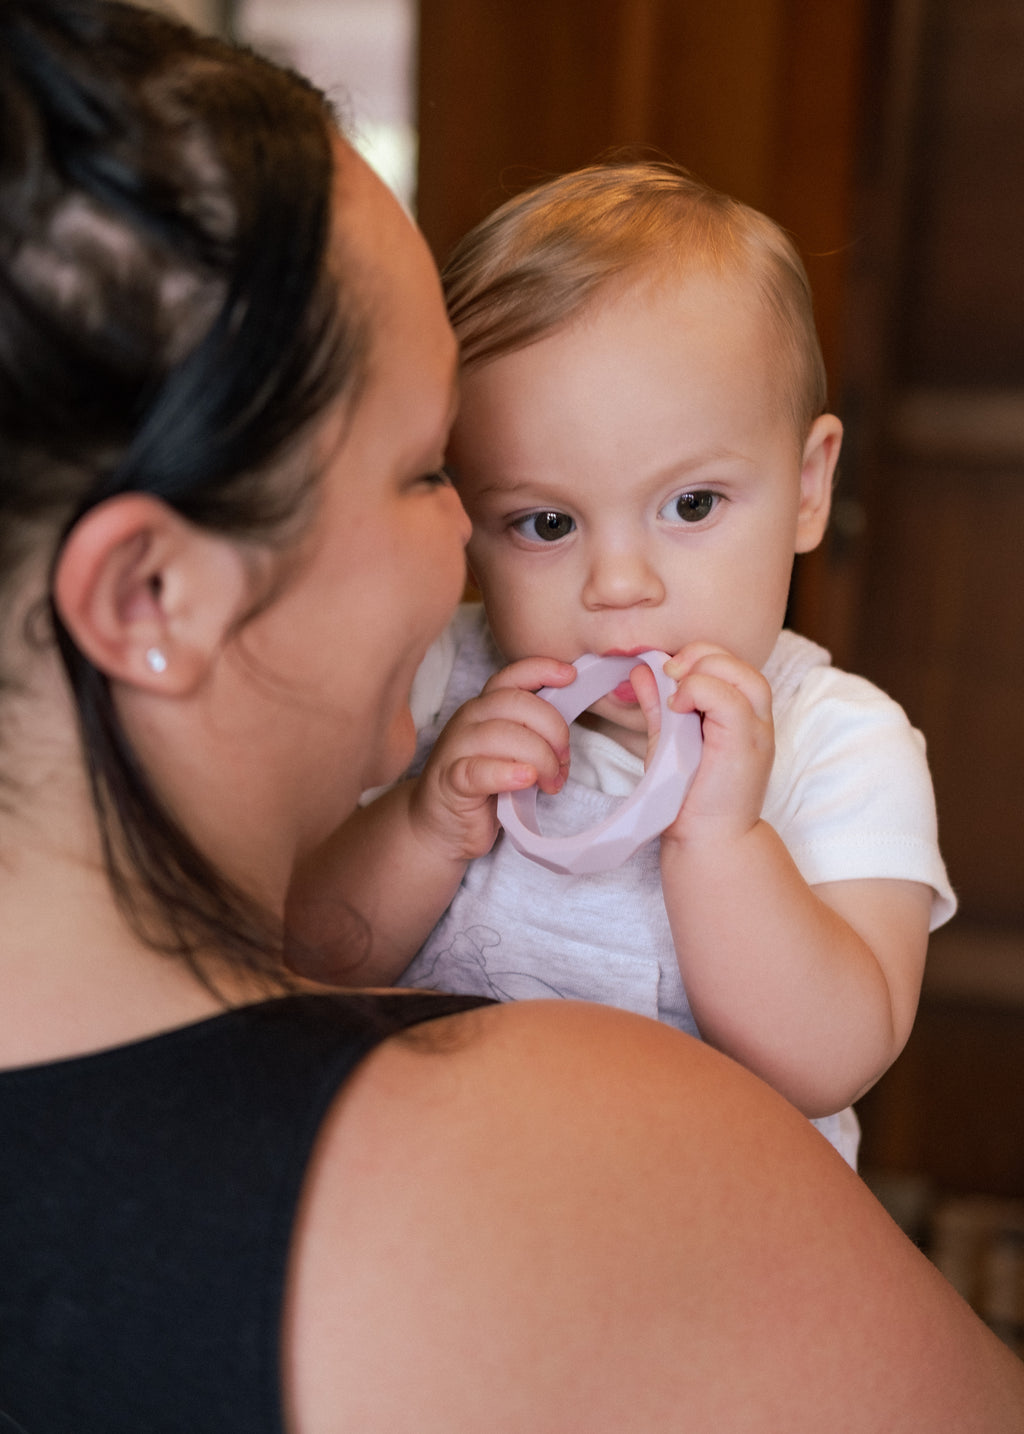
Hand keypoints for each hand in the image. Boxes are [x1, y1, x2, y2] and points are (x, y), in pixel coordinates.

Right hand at [408, 656, 575, 861]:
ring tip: (550, 782)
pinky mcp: (450, 782)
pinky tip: (525, 779)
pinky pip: (478, 770)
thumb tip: (566, 739)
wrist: (440, 826)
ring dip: (539, 757)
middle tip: (563, 760)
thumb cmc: (483, 788)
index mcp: (485, 707)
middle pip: (515, 703)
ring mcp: (456, 748)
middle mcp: (468, 719)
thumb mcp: (512, 753)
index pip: (512, 676)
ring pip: (501, 734)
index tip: (570, 676)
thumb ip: (533, 737)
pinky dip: (507, 773)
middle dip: (552, 729)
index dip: (541, 669)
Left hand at [632, 643, 773, 847]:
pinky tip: (679, 708)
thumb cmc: (687, 797)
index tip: (665, 673)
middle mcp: (756, 718)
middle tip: (669, 675)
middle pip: (737, 661)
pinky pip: (731, 699)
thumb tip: (640, 669)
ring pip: (741, 673)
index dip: (696, 656)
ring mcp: (757, 731)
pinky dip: (701, 692)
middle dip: (698, 656)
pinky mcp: (748, 744)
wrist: (705, 840)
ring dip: (702, 672)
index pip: (727, 662)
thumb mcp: (667, 740)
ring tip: (676, 695)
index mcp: (741, 713)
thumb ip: (657, 706)